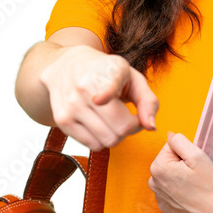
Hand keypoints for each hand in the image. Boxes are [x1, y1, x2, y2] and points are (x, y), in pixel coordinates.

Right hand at [39, 45, 158, 150]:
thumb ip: (149, 102)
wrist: (67, 66)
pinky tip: (98, 123)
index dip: (106, 94)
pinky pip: (92, 145)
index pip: (105, 88)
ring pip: (107, 141)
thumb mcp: (133, 78)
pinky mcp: (62, 120)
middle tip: (126, 115)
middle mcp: (84, 88)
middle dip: (130, 128)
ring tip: (112, 118)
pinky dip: (101, 139)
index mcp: (106, 72)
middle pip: (120, 130)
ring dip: (116, 135)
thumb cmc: (106, 74)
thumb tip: (150, 127)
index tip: (99, 98)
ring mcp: (71, 106)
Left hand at [148, 131, 212, 212]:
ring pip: (170, 175)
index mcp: (158, 167)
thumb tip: (170, 135)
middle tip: (197, 175)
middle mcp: (153, 182)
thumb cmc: (209, 185)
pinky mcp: (166, 208)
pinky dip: (180, 190)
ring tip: (195, 186)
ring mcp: (159, 197)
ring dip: (180, 176)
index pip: (170, 147)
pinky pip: (171, 190)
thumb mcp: (197, 155)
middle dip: (182, 164)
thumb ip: (179, 141)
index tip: (194, 165)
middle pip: (169, 161)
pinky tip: (192, 196)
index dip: (185, 153)